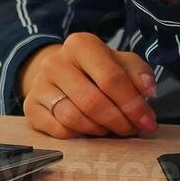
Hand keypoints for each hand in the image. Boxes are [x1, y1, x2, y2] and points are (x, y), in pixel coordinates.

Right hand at [19, 32, 158, 138]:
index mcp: (81, 44)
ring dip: (99, 130)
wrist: (59, 72)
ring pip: (73, 118)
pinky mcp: (31, 106)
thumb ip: (138, 73)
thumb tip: (148, 90)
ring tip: (111, 129)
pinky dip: (79, 135)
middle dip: (118, 121)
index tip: (148, 122)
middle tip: (131, 130)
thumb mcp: (121, 63)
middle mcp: (56, 61)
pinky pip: (59, 130)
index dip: (133, 104)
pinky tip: (90, 130)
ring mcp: (40, 84)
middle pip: (92, 101)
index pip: (111, 78)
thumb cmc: (96, 69)